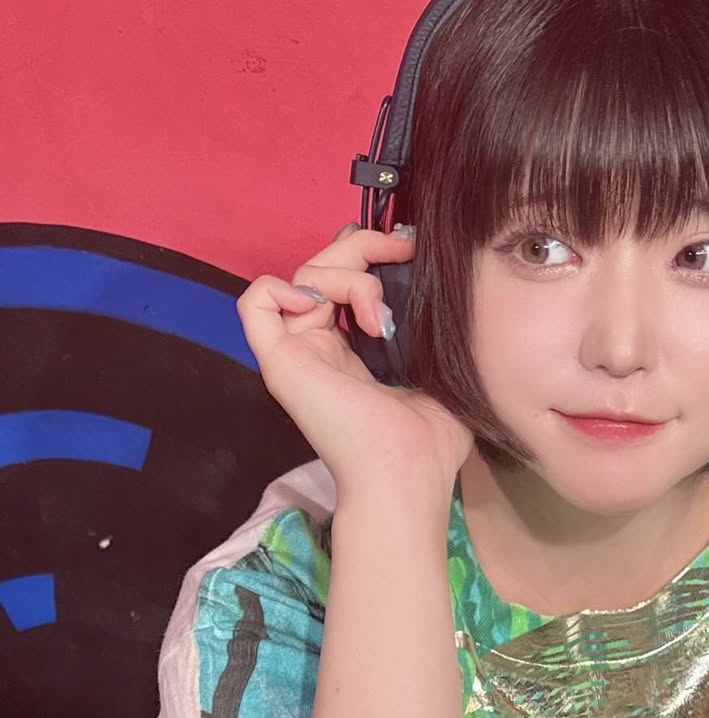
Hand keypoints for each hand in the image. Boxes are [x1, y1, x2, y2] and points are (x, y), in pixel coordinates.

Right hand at [236, 225, 474, 503]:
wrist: (409, 471)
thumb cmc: (431, 439)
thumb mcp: (442, 369)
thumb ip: (431, 330)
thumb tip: (441, 290)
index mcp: (355, 351)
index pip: (347, 279)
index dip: (373, 254)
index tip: (412, 251)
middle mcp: (322, 347)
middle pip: (324, 266)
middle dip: (364, 246)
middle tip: (403, 250)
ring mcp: (299, 353)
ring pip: (302, 275)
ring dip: (348, 276)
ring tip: (380, 318)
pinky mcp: (281, 361)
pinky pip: (256, 302)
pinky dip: (284, 288)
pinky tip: (324, 307)